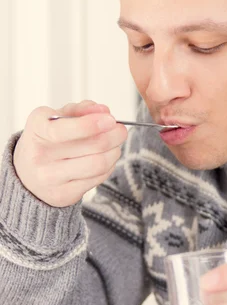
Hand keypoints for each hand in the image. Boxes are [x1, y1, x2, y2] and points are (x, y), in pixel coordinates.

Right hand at [13, 100, 127, 206]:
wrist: (27, 174)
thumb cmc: (48, 140)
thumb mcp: (58, 118)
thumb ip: (81, 110)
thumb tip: (104, 111)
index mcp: (37, 128)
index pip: (64, 129)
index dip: (92, 124)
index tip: (110, 119)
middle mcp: (39, 155)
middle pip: (92, 145)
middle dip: (114, 136)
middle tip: (121, 130)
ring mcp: (49, 178)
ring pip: (99, 164)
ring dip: (114, 152)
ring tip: (115, 145)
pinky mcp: (62, 195)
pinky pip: (98, 178)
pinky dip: (109, 166)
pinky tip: (106, 160)